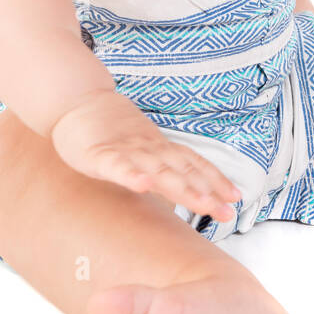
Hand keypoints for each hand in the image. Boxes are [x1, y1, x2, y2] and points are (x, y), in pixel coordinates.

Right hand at [50, 90, 241, 220]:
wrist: (78, 101)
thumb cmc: (110, 131)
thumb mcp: (142, 148)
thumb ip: (161, 167)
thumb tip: (186, 190)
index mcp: (160, 148)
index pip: (193, 164)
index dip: (215, 180)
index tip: (235, 198)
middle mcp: (149, 149)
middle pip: (182, 171)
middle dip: (206, 192)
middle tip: (225, 212)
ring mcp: (126, 150)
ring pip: (157, 170)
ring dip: (181, 186)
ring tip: (202, 203)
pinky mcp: (99, 154)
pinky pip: (117, 166)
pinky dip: (131, 174)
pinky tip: (143, 185)